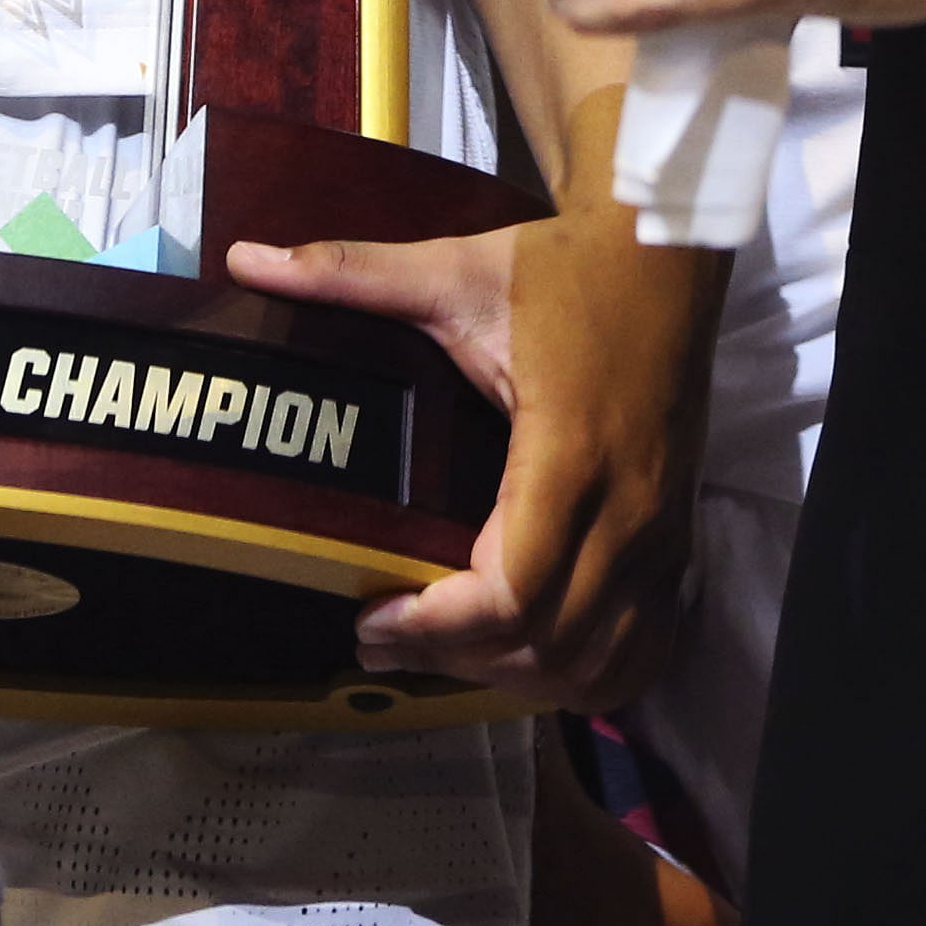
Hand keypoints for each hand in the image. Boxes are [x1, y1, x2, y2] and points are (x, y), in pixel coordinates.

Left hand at [230, 211, 715, 702]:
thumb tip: (247, 258)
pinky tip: (533, 655)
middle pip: (544, 643)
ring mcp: (661, 531)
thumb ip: (351, 274)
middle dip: (455, 657)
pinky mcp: (678, 536)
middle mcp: (626, 509)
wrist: (670, 251)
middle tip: (385, 634)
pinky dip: (588, 673)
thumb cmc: (568, 270)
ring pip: (595, 660)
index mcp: (568, 453)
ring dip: (518, 673)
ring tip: (448, 647)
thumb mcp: (457, 270)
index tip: (372, 614)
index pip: (509, 592)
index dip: (435, 626)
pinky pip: (643, 646)